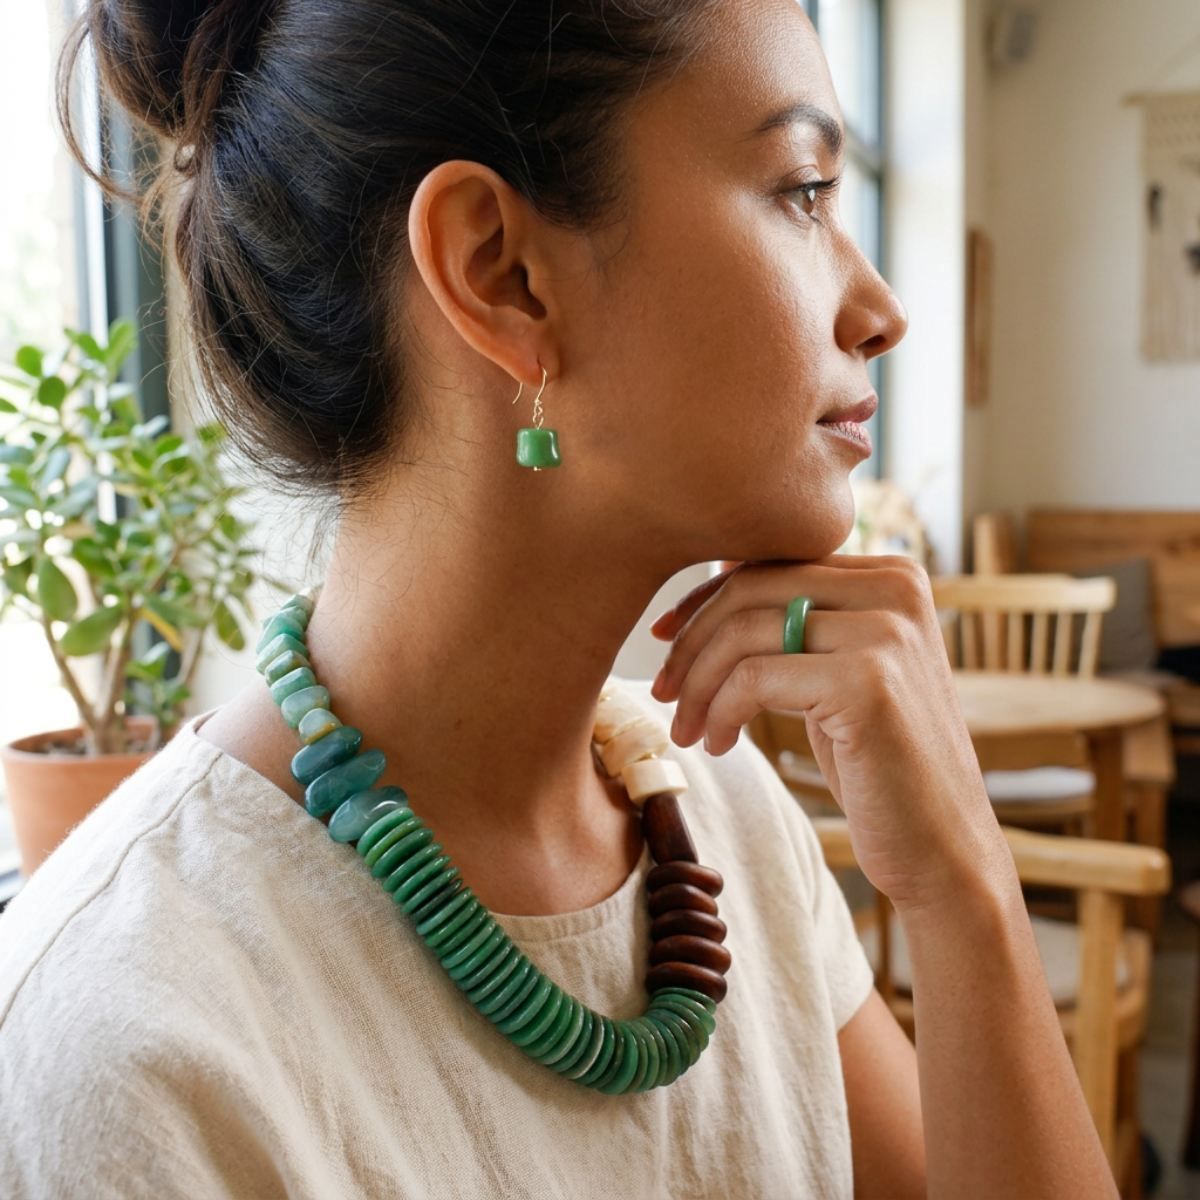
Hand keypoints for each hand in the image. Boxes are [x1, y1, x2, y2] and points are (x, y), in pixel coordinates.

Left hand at [649, 556, 1014, 913]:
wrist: (941, 846)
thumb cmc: (877, 761)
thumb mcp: (837, 670)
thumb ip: (800, 619)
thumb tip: (717, 574)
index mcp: (893, 575)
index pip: (772, 562)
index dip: (705, 599)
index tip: (665, 638)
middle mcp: (898, 588)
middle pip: (751, 589)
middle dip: (691, 643)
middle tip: (662, 692)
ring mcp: (887, 632)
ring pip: (744, 633)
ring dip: (696, 687)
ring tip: (686, 730)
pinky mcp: (868, 682)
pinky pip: (754, 680)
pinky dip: (718, 712)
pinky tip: (717, 744)